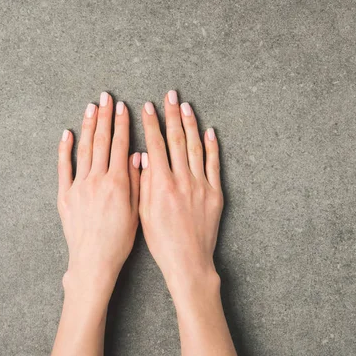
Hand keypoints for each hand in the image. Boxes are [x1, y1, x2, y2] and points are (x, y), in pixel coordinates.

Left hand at [57, 92, 140, 292]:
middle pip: (101, 141)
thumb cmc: (119, 240)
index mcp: (117, 182)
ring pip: (84, 149)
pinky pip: (64, 167)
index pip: (119, 145)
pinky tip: (67, 133)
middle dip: (104, 117)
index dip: (121, 124)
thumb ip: (137, 182)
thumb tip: (138, 156)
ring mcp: (79, 185)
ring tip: (91, 107)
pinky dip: (65, 149)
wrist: (94, 260)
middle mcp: (97, 179)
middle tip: (106, 97)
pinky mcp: (65, 195)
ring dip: (88, 126)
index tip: (122, 107)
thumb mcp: (136, 211)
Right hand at [139, 91, 234, 355]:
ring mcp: (200, 185)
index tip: (148, 107)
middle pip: (176, 139)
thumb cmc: (161, 241)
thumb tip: (141, 157)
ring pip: (195, 147)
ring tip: (186, 105)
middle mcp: (182, 179)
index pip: (155, 145)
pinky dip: (212, 146)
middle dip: (172, 114)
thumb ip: (143, 183)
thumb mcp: (143, 212)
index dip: (151, 123)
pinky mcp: (215, 193)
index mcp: (161, 183)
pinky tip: (209, 131)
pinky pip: (214, 164)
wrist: (188, 261)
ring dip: (190, 124)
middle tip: (170, 95)